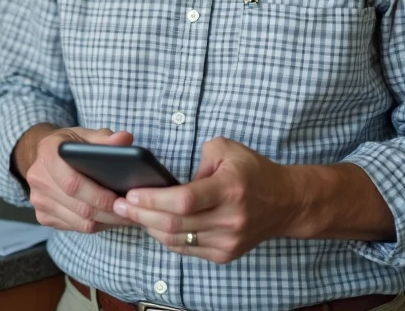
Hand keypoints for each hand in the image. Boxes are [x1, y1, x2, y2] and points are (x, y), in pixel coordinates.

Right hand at [16, 125, 136, 233]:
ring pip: (79, 222)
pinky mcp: (42, 216)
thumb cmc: (67, 145)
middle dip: (110, 213)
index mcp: (48, 155)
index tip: (122, 199)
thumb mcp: (83, 134)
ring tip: (126, 216)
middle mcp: (39, 179)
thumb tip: (125, 139)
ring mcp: (39, 201)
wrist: (41, 156)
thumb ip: (104, 137)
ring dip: (106, 223)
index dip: (99, 196)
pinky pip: (74, 227)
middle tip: (132, 211)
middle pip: (79, 207)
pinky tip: (109, 219)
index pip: (73, 183)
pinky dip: (96, 226)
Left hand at [112, 136, 300, 262]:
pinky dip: (166, 238)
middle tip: (119, 204)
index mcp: (229, 189)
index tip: (130, 193)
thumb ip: (197, 158)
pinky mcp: (225, 254)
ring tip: (130, 214)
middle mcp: (230, 219)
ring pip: (178, 240)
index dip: (152, 199)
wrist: (285, 203)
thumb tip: (170, 177)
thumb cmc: (252, 171)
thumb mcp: (226, 149)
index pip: (184, 200)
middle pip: (175, 224)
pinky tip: (152, 225)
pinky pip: (187, 249)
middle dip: (141, 214)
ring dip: (149, 228)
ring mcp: (228, 241)